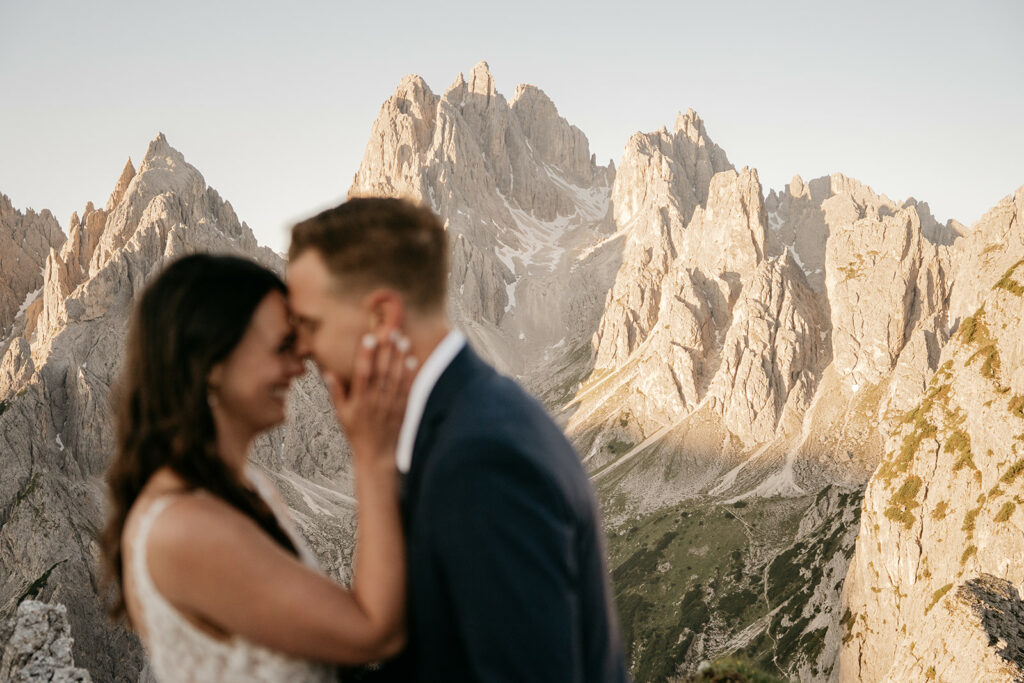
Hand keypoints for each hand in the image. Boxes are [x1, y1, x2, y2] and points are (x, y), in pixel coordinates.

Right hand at [323, 330, 416, 463]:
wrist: (376, 455)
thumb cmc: (356, 433)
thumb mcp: (342, 415)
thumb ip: (336, 393)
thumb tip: (327, 372)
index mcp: (359, 400)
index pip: (362, 373)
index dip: (366, 355)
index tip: (369, 337)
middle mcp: (375, 401)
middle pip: (382, 371)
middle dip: (387, 350)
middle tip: (391, 331)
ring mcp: (390, 405)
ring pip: (396, 378)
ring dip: (400, 358)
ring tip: (403, 340)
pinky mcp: (402, 410)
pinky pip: (407, 389)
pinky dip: (410, 375)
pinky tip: (412, 360)